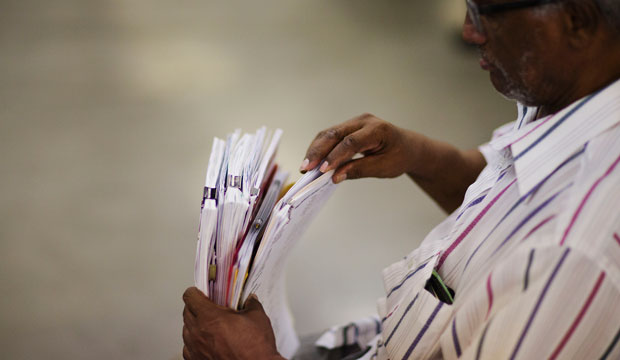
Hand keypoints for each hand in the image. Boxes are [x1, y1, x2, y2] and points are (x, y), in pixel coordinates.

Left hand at [182, 287, 283, 359]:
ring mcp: (195, 349)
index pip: (190, 297)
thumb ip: (251, 304)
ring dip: (195, 325)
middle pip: (186, 312)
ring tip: (210, 325)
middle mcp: (198, 333)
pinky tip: (208, 342)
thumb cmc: (255, 350)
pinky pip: (188, 348)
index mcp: (209, 317)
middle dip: (196, 307)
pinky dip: (195, 343)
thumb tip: (250, 301)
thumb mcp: (258, 319)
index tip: (201, 292)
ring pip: (186, 330)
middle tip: (209, 307)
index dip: (196, 292)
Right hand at [299, 113, 485, 212]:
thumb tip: (335, 177)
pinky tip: (312, 161)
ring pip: (329, 133)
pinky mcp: (349, 127)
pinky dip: (320, 148)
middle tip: (305, 168)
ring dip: (315, 150)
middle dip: (318, 151)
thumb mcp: (384, 168)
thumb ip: (359, 170)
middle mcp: (364, 121)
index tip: (323, 171)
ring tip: (305, 167)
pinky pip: (331, 136)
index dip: (335, 156)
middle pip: (335, 134)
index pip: (351, 142)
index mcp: (377, 129)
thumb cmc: (399, 157)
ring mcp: (355, 122)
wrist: (408, 147)